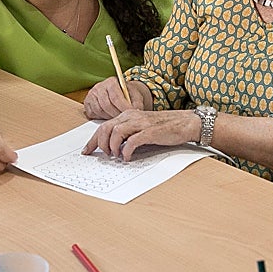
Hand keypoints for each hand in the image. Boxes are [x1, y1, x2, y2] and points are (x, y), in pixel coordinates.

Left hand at [82, 108, 198, 160]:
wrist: (186, 122)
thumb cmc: (164, 127)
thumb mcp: (141, 127)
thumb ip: (128, 134)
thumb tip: (113, 148)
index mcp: (127, 115)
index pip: (103, 126)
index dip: (93, 140)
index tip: (86, 151)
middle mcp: (131, 116)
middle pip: (105, 128)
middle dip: (100, 144)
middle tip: (104, 156)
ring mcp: (140, 123)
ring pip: (116, 133)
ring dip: (112, 147)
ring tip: (116, 156)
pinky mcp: (150, 132)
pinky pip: (132, 141)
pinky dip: (127, 151)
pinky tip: (128, 157)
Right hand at [83, 77, 150, 118]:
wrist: (122, 94)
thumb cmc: (129, 95)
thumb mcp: (136, 97)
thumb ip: (137, 103)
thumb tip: (136, 111)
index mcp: (111, 82)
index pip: (115, 97)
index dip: (122, 107)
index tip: (129, 114)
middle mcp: (99, 87)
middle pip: (106, 105)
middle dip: (116, 115)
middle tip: (124, 120)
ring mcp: (91, 95)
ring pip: (99, 111)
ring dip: (109, 117)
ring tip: (117, 119)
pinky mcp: (87, 103)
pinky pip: (92, 114)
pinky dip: (101, 118)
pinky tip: (109, 117)